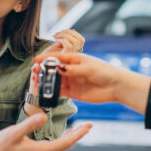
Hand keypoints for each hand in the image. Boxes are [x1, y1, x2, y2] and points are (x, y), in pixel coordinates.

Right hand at [0, 113, 91, 150]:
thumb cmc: (1, 145)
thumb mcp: (15, 132)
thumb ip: (30, 124)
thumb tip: (44, 116)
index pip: (66, 143)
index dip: (78, 134)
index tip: (88, 126)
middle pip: (66, 146)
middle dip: (78, 135)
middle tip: (89, 125)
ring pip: (61, 147)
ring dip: (71, 138)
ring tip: (80, 129)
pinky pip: (55, 148)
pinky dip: (63, 140)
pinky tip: (65, 134)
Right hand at [32, 52, 150, 113]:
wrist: (116, 87)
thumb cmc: (105, 72)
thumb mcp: (88, 68)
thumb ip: (72, 70)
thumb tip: (58, 69)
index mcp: (76, 59)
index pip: (58, 58)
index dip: (46, 59)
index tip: (35, 60)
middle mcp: (72, 70)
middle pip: (54, 70)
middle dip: (44, 71)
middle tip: (34, 73)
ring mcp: (72, 81)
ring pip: (56, 81)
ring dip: (47, 82)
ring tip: (37, 83)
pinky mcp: (74, 92)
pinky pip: (61, 91)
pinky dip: (53, 92)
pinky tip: (46, 93)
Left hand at [41, 29, 84, 54]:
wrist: (41, 63)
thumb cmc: (50, 55)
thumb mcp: (59, 45)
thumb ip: (66, 39)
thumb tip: (73, 30)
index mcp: (74, 51)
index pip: (81, 40)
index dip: (74, 33)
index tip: (63, 31)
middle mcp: (74, 54)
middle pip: (79, 39)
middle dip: (68, 32)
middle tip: (57, 33)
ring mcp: (71, 56)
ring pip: (74, 41)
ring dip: (64, 35)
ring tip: (55, 36)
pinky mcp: (65, 58)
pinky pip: (68, 45)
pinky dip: (61, 39)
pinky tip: (55, 39)